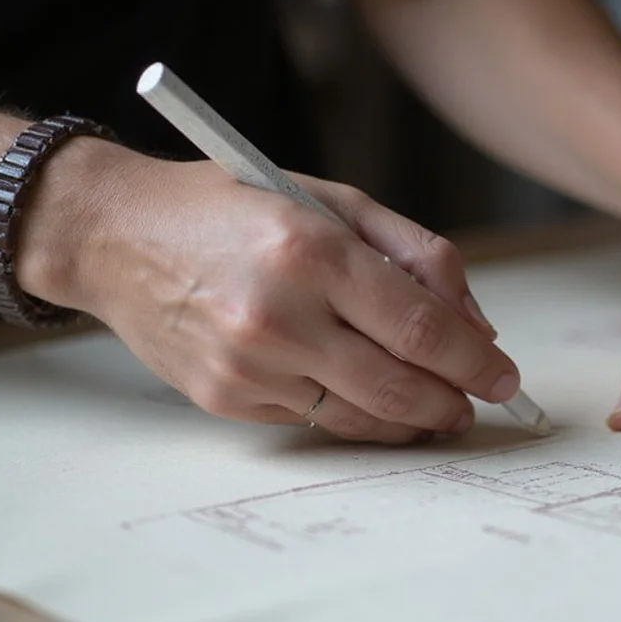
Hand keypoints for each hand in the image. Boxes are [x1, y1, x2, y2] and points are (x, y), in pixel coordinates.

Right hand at [18, 145, 521, 443]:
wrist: (116, 236)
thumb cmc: (233, 208)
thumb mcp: (333, 200)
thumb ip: (416, 255)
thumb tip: (475, 324)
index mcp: (311, 251)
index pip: (421, 329)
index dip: (475, 362)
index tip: (505, 375)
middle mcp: (278, 314)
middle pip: (400, 386)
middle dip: (455, 401)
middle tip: (479, 401)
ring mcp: (249, 364)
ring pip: (362, 416)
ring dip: (415, 421)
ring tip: (441, 410)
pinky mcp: (226, 399)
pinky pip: (315, 419)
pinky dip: (357, 415)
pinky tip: (376, 401)